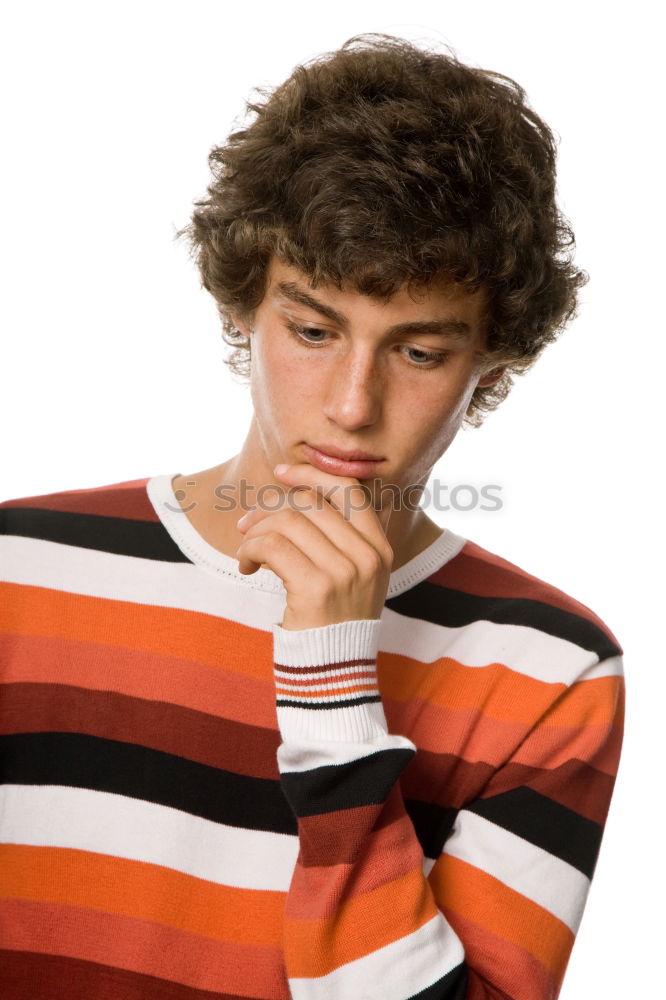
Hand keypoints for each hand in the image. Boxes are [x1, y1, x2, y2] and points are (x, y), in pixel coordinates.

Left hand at [235, 464, 393, 629]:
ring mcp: (345, 573)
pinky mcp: (317, 589)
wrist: (333, 675)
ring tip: (246, 553)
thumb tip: (291, 495)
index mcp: (380, 548)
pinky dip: (250, 550)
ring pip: (288, 521)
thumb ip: (335, 539)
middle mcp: (368, 557)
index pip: (349, 491)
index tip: (282, 473)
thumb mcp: (352, 577)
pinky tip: (246, 567)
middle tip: (246, 524)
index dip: (312, 474)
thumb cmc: (334, 623)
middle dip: (270, 507)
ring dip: (256, 532)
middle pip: (310, 504)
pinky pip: (272, 546)